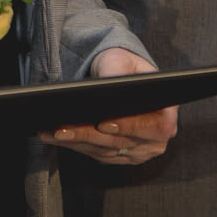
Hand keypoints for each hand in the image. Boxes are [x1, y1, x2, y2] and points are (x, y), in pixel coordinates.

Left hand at [39, 46, 176, 164]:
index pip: (152, 127)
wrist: (119, 78)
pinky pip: (95, 154)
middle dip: (88, 135)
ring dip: (75, 142)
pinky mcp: (118, 156)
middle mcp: (155, 140)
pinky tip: (52, 136)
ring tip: (50, 132)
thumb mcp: (122, 60)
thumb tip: (108, 82)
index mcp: (166, 115)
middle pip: (120, 141)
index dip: (128, 126)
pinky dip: (73, 145)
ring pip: (104, 151)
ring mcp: (137, 152)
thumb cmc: (124, 66)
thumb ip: (117, 70)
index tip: (103, 123)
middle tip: (62, 129)